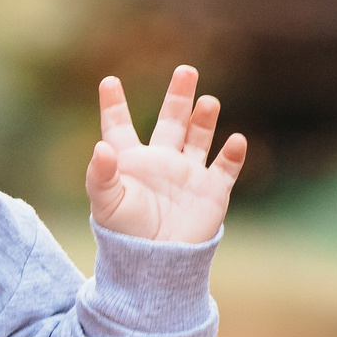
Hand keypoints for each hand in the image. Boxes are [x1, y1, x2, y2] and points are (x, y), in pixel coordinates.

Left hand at [87, 65, 247, 243]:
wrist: (155, 265)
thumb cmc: (125, 234)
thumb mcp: (107, 203)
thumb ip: (101, 174)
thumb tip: (100, 147)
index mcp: (131, 162)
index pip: (119, 127)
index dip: (114, 105)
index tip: (109, 82)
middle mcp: (160, 162)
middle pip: (170, 121)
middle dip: (178, 96)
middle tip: (186, 70)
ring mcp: (188, 175)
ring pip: (199, 138)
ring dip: (205, 119)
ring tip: (208, 101)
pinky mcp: (211, 191)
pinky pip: (226, 168)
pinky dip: (232, 155)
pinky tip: (236, 141)